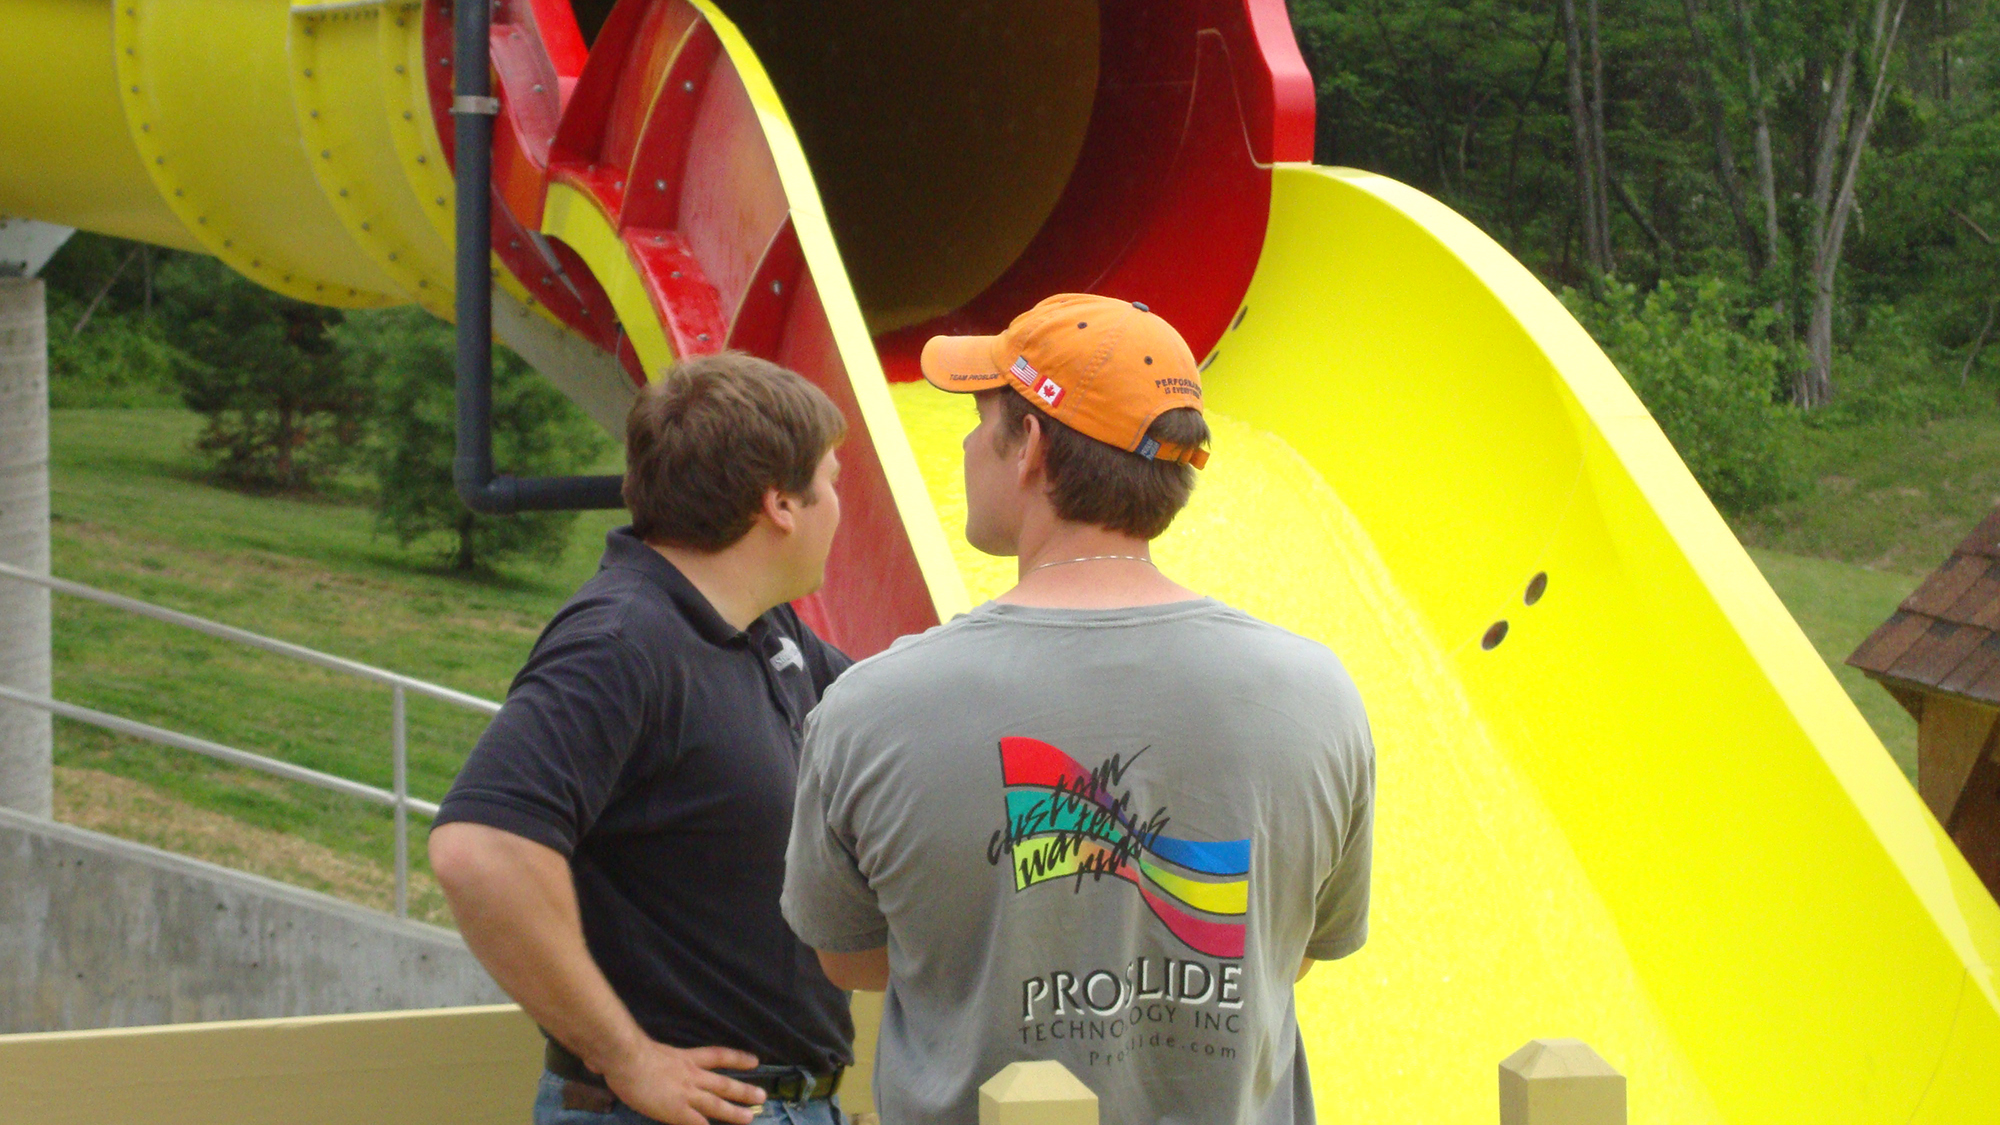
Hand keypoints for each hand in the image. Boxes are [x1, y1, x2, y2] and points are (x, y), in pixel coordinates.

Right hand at [602, 1040, 767, 1124]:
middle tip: (762, 1096)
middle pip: (723, 1083)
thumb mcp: (631, 1049)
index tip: (755, 1061)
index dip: (736, 1059)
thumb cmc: (624, 1051)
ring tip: (751, 1117)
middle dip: (743, 1090)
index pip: (717, 1056)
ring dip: (735, 1112)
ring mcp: (686, 1094)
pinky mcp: (678, 1112)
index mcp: (683, 1058)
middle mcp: (690, 1076)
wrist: (626, 1058)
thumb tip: (593, 1060)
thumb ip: (623, 1056)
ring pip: (718, 1104)